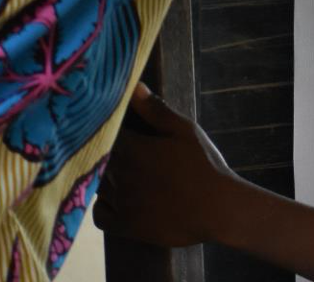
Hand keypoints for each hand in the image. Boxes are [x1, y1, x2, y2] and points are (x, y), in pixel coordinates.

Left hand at [93, 83, 241, 247]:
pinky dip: (103, 205)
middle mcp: (119, 176)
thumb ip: (155, 110)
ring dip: (102, 176)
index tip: (112, 123)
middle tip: (119, 146)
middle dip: (102, 150)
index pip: (104, 133)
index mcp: (132, 149)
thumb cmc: (203, 165)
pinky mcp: (126, 226)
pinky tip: (115, 198)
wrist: (218, 209)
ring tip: (119, 170)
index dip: (106, 127)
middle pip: (96, 159)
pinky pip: (99, 215)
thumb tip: (134, 87)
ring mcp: (120, 203)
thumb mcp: (184, 130)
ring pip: (95, 185)